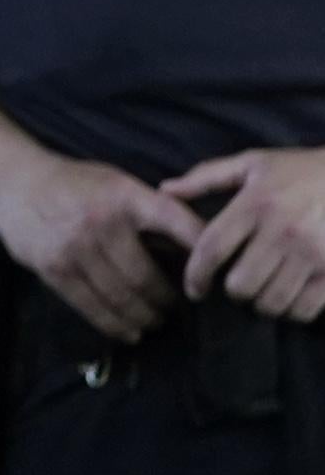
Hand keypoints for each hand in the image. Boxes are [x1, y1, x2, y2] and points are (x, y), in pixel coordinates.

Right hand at [0, 150, 203, 342]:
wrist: (12, 181)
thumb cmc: (74, 183)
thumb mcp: (117, 183)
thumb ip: (152, 212)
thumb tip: (194, 250)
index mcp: (127, 196)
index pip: (180, 227)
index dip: (203, 259)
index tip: (209, 283)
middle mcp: (103, 223)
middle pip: (148, 278)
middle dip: (168, 301)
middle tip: (175, 308)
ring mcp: (76, 249)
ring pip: (123, 298)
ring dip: (145, 317)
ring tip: (154, 320)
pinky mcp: (54, 269)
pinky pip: (92, 307)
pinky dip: (116, 326)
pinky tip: (130, 332)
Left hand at [164, 149, 324, 322]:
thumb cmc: (298, 171)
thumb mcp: (252, 164)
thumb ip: (207, 177)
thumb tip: (165, 189)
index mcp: (255, 204)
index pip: (213, 248)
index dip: (196, 275)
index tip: (194, 289)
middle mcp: (282, 231)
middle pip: (241, 284)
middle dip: (232, 291)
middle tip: (236, 284)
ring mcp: (312, 254)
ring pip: (271, 302)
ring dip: (261, 303)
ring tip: (261, 292)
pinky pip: (304, 309)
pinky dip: (291, 311)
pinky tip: (288, 298)